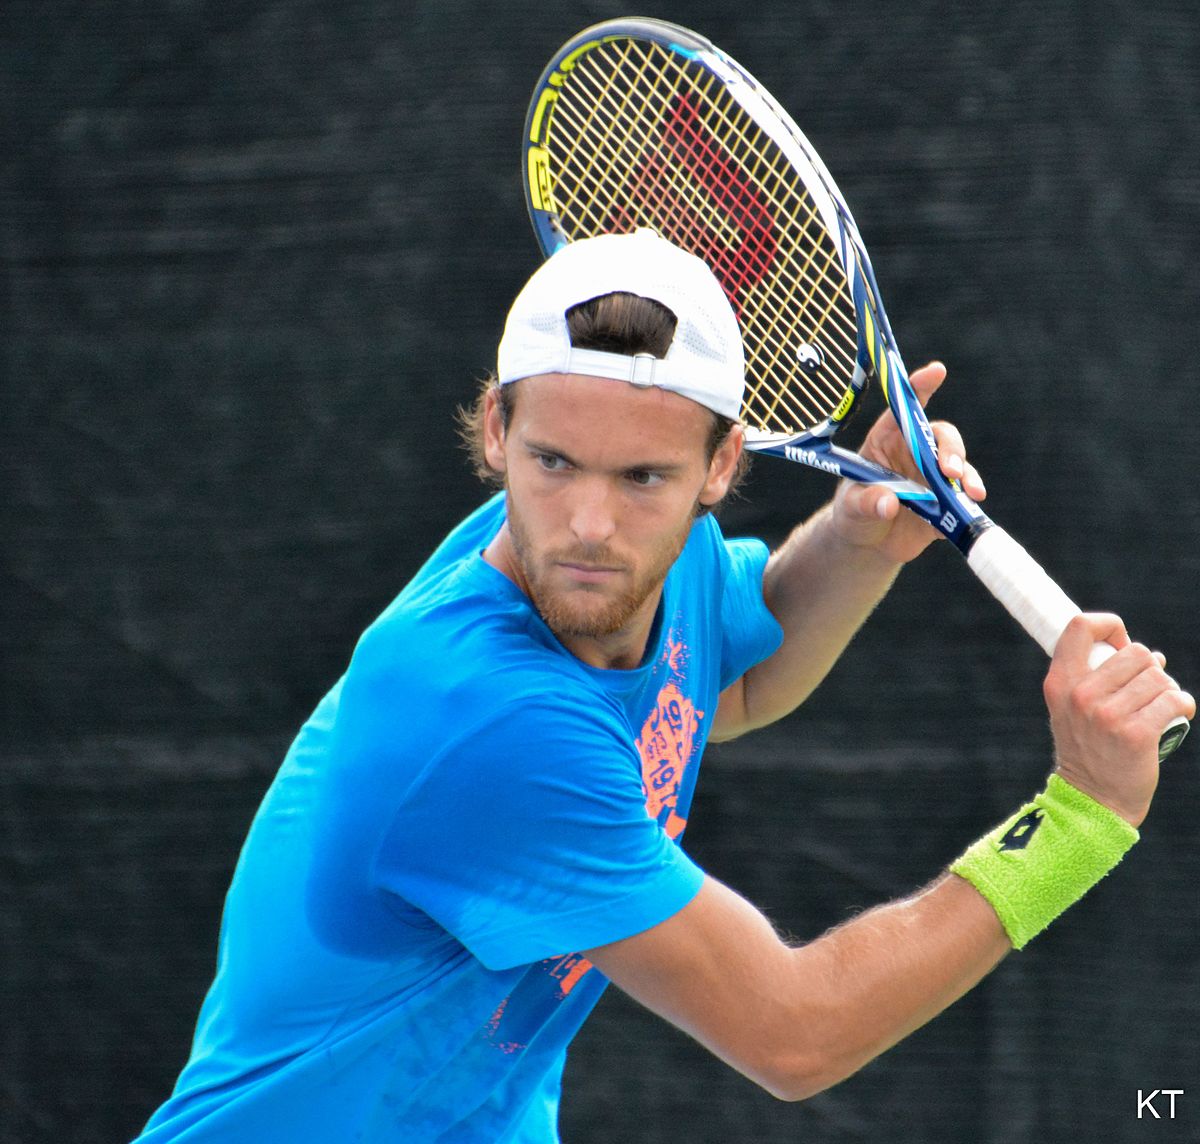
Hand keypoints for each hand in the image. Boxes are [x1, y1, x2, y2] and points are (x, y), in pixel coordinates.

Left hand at [830, 362, 986, 563]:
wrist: (867, 545)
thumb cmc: (853, 513)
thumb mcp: (850, 507)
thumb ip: (866, 502)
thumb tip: (889, 503)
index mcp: (887, 440)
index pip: (904, 410)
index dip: (919, 388)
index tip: (936, 371)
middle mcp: (915, 453)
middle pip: (941, 437)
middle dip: (951, 449)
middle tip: (950, 471)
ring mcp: (934, 477)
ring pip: (959, 467)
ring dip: (967, 477)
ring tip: (970, 493)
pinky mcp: (947, 503)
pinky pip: (963, 500)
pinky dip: (968, 506)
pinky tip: (966, 515)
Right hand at [1044, 614, 1195, 826]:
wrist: (1094, 798)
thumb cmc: (1089, 747)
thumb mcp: (1070, 708)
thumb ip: (1091, 677)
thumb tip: (1149, 654)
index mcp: (1059, 682)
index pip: (1081, 627)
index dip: (1109, 626)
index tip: (1120, 645)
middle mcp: (1080, 695)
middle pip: (1134, 651)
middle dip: (1149, 667)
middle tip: (1146, 689)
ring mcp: (1107, 715)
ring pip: (1158, 676)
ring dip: (1167, 688)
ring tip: (1160, 705)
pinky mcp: (1135, 734)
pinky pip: (1174, 700)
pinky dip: (1183, 704)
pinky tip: (1179, 712)